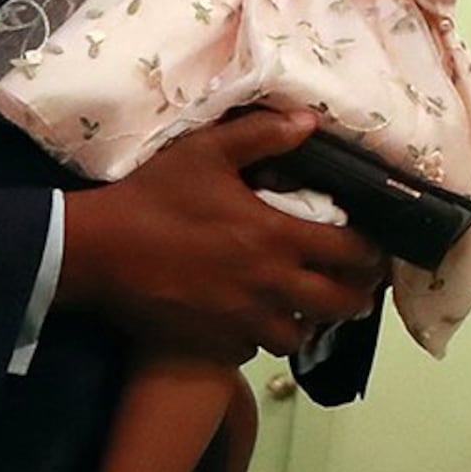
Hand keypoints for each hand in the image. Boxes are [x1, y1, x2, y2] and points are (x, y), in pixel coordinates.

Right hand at [56, 106, 387, 361]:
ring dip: (308, 322)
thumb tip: (310, 122)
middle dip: (357, 297)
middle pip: (339, 305)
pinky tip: (254, 320)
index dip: (372, 254)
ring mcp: (241, 321)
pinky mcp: (212, 344)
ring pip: (298, 336)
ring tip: (305, 306)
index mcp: (275, 237)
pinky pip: (254, 349)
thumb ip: (262, 135)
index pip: (350, 253)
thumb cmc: (152, 198)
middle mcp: (268, 285)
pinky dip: (261, 338)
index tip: (376, 251)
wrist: (94, 252)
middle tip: (356, 286)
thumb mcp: (206, 153)